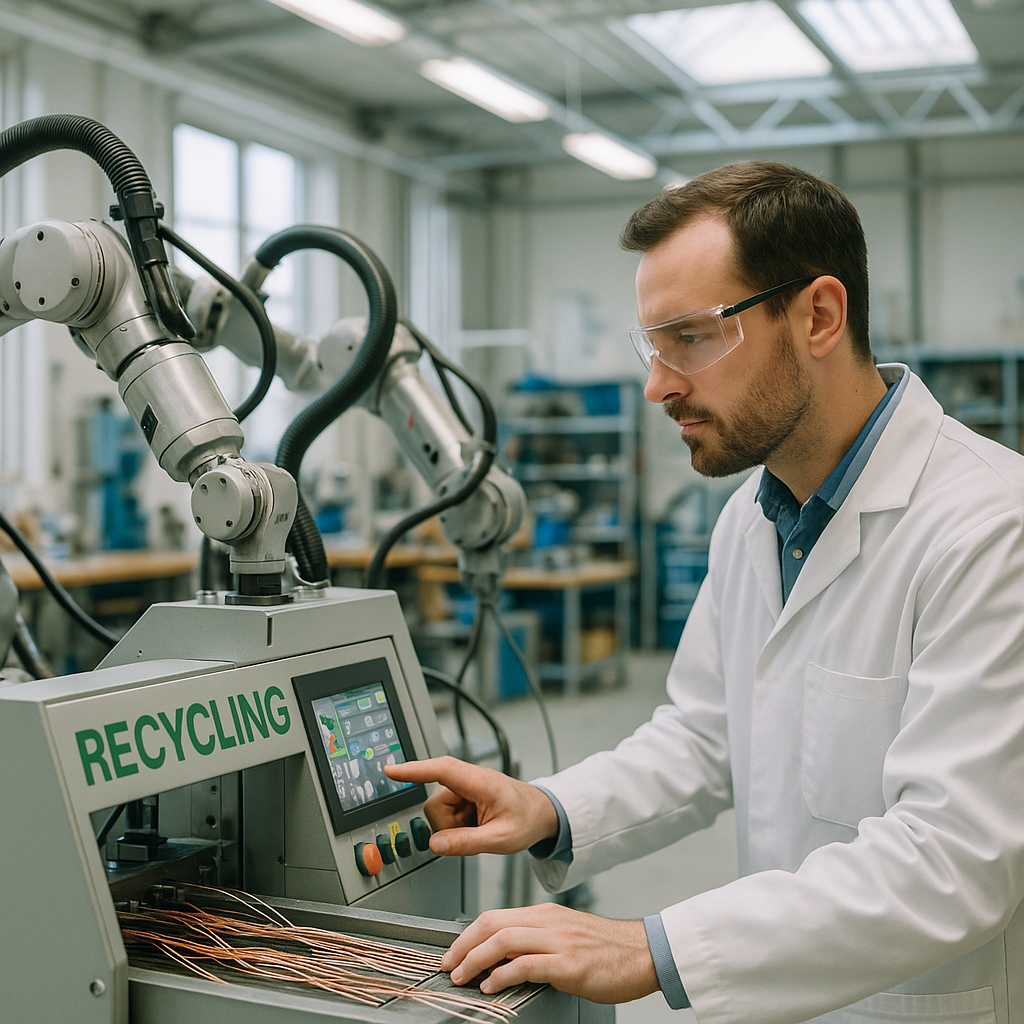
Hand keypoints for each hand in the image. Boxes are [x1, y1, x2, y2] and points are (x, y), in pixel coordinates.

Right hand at [384, 756, 558, 855]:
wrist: (541, 813)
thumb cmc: (527, 819)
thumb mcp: (501, 839)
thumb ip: (467, 843)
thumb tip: (435, 845)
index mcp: (480, 781)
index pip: (440, 770)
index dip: (413, 771)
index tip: (391, 771)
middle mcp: (468, 779)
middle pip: (434, 804)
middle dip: (447, 826)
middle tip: (475, 834)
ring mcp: (464, 788)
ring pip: (437, 813)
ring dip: (453, 827)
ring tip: (479, 829)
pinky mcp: (462, 796)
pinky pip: (445, 816)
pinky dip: (456, 826)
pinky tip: (475, 827)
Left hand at [442, 903, 659, 1003]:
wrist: (644, 953)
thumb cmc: (607, 949)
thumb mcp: (566, 935)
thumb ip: (537, 940)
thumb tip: (501, 958)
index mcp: (546, 914)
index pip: (495, 916)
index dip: (468, 935)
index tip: (453, 952)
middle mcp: (549, 922)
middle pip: (493, 924)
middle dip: (463, 945)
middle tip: (449, 965)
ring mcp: (559, 941)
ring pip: (504, 940)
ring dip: (476, 959)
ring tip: (463, 976)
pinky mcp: (570, 964)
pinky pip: (527, 965)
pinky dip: (503, 975)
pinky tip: (492, 986)